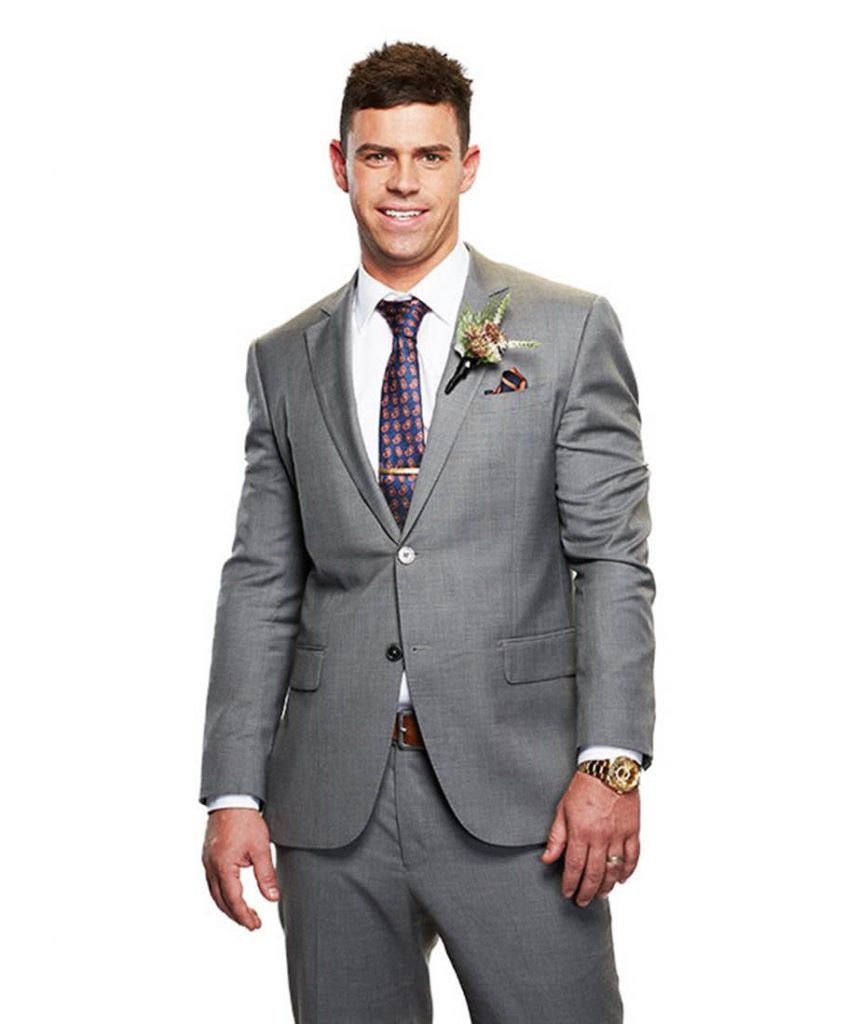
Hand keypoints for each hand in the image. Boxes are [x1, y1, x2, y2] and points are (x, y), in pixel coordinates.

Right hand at [202, 808, 279, 929]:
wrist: (231, 798)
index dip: (244, 916)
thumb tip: (273, 899)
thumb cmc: (246, 820)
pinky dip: (222, 893)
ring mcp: (207, 862)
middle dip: (236, 915)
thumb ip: (266, 876)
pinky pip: (212, 882)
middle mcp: (211, 867)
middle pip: (221, 901)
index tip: (256, 926)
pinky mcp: (208, 856)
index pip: (233, 901)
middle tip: (253, 924)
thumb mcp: (260, 848)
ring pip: (214, 893)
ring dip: (228, 906)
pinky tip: (233, 894)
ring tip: (244, 914)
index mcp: (223, 867)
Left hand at [541, 771, 639, 905]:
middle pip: (594, 873)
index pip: (574, 866)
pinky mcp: (633, 831)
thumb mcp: (562, 809)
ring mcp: (619, 835)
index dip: (570, 883)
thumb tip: (547, 859)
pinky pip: (633, 857)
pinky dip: (628, 871)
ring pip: (614, 870)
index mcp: (581, 832)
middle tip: (582, 901)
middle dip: (587, 891)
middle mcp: (600, 837)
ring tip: (601, 895)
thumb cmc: (583, 787)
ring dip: (607, 886)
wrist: (608, 769)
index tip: (567, 893)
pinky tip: (621, 880)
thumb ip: (556, 837)